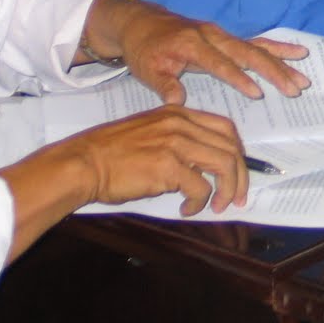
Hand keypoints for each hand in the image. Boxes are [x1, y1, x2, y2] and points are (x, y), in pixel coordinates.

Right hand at [54, 105, 249, 215]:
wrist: (83, 162)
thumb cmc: (110, 154)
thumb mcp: (149, 133)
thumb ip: (177, 141)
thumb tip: (200, 168)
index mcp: (177, 113)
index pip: (225, 127)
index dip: (237, 151)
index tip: (237, 172)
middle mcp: (180, 123)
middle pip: (230, 146)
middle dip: (240, 175)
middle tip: (237, 197)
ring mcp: (175, 142)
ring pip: (224, 164)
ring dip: (227, 190)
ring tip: (218, 206)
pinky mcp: (167, 165)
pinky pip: (201, 187)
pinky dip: (199, 203)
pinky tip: (187, 209)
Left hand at [87, 0, 309, 105]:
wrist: (140, 22)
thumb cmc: (144, 48)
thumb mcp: (148, 69)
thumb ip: (165, 85)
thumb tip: (178, 103)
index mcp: (193, 43)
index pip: (220, 64)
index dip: (239, 78)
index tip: (258, 93)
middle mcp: (212, 35)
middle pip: (248, 53)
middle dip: (273, 71)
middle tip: (294, 88)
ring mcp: (222, 35)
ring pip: (257, 48)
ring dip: (281, 63)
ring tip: (303, 76)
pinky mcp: (227, 38)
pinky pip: (256, 42)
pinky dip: (277, 48)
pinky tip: (298, 52)